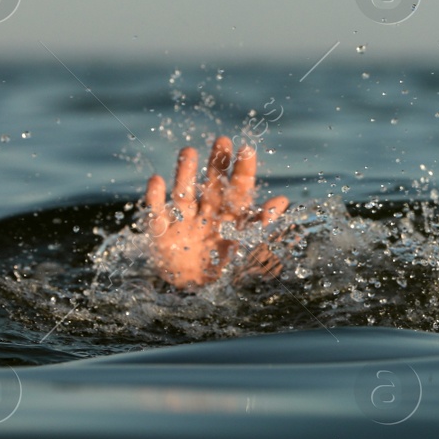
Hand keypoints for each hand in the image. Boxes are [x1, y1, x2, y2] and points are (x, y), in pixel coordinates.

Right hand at [142, 136, 289, 288]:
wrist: (199, 298)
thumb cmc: (228, 274)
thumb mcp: (252, 253)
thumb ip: (264, 228)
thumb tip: (282, 201)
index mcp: (232, 217)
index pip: (240, 189)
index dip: (243, 170)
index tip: (247, 149)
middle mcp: (208, 214)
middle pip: (212, 184)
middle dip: (217, 163)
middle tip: (222, 140)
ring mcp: (185, 222)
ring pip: (184, 193)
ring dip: (185, 173)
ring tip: (188, 151)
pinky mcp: (163, 235)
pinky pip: (157, 215)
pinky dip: (155, 198)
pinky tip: (156, 181)